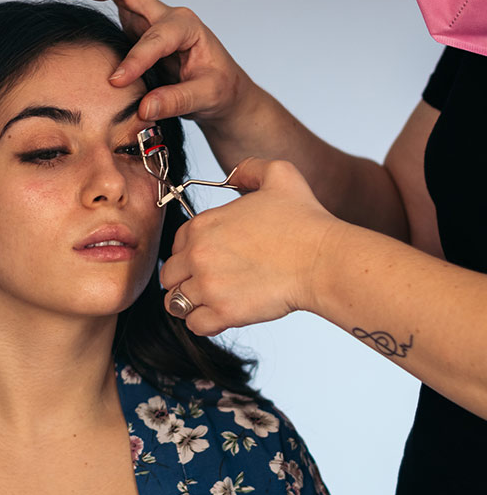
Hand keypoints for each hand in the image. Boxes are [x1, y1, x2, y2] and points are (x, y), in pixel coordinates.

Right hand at [61, 0, 254, 124]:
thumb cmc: (218, 91)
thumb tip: (144, 109)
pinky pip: (118, 0)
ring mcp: (152, 19)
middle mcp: (168, 16)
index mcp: (187, 28)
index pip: (155, 39)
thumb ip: (176, 101)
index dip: (135, 60)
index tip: (115, 82)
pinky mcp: (139, 28)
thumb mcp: (206, 97)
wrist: (221, 90)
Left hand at [158, 159, 340, 335]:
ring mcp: (208, 285)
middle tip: (209, 283)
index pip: (176, 244)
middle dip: (185, 279)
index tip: (209, 259)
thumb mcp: (280, 175)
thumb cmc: (306, 222)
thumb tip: (233, 174)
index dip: (189, 253)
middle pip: (170, 275)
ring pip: (176, 302)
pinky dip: (204, 323)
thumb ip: (250, 169)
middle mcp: (198, 255)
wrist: (325, 260)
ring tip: (211, 301)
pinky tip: (221, 315)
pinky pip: (195, 325)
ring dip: (190, 304)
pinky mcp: (224, 312)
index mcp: (202, 225)